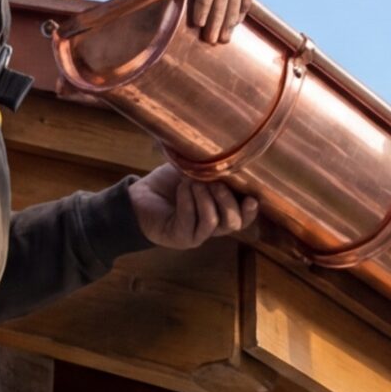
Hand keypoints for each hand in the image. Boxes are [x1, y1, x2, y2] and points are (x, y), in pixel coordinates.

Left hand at [128, 163, 258, 249]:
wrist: (138, 196)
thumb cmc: (169, 183)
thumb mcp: (196, 171)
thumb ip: (214, 169)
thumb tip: (232, 155)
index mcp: (221, 211)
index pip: (244, 218)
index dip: (251, 211)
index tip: (252, 197)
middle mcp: (212, 226)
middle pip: (233, 223)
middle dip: (228, 201)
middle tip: (215, 183)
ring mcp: (196, 234)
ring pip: (213, 223)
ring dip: (206, 199)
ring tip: (194, 182)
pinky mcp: (180, 237)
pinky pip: (190, 221)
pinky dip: (188, 201)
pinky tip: (182, 188)